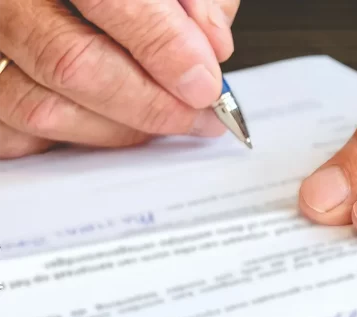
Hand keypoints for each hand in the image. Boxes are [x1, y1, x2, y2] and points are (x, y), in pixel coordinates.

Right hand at [0, 0, 240, 158]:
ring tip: (164, 119)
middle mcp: (12, 4)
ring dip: (120, 128)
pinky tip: (113, 120)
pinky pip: (19, 136)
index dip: (165, 46)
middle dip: (150, 103)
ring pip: (44, 108)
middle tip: (197, 114)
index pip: (113, 0)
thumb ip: (195, 0)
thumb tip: (212, 48)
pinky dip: (77, 138)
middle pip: (74, 64)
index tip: (204, 83)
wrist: (71, 2)